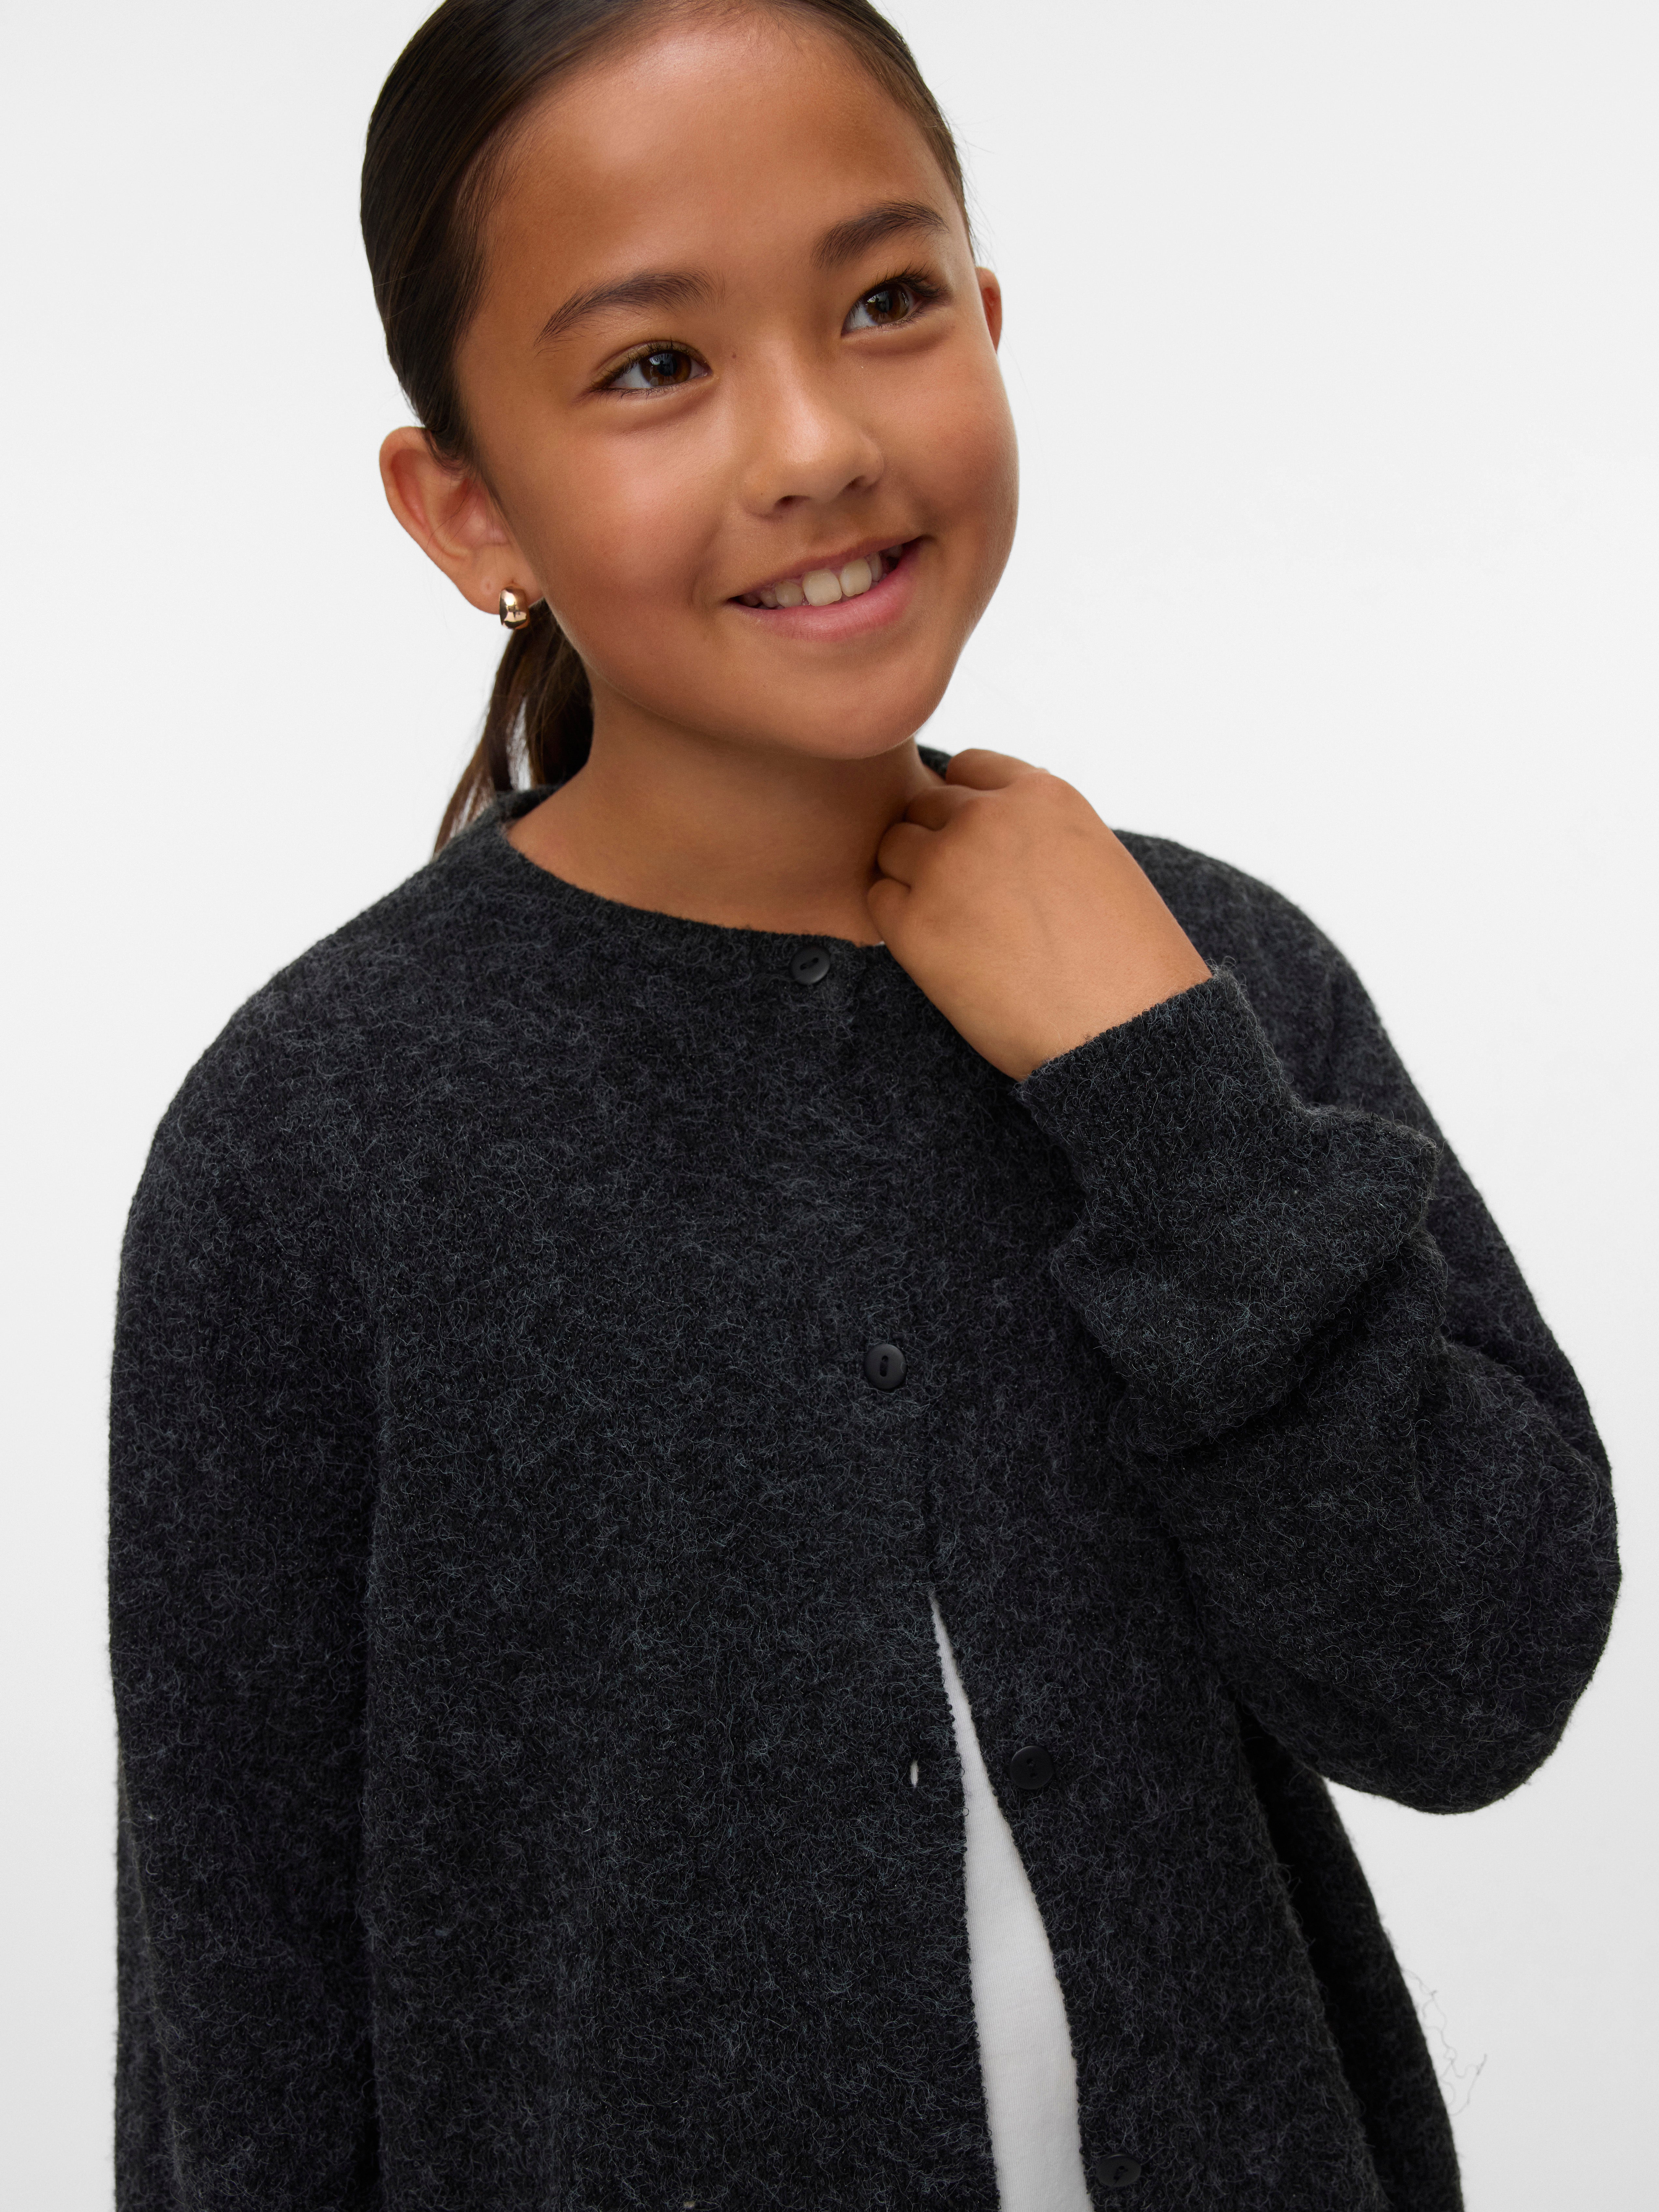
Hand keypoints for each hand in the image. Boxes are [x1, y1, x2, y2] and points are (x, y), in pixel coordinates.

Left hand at [868, 750, 1211, 1078]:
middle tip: (965, 896)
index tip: (980, 847)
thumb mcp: (1094, 859)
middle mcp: (986, 817)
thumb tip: (992, 836)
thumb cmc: (1125, 958)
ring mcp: (945, 867)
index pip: (968, 770)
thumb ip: (1037, 832)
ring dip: (911, 878)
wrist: (1123, 1028)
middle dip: (937, 843)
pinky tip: (937, 949)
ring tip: (952, 923)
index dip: (966, 809)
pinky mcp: (914, 924)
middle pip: (924, 806)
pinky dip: (898, 920)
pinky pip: (879, 899)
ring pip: (893, 847)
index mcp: (1041, 795)